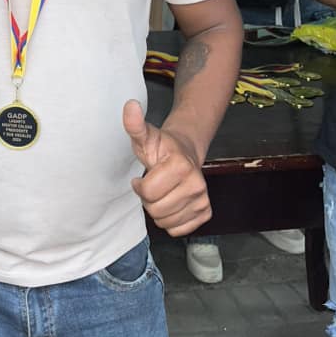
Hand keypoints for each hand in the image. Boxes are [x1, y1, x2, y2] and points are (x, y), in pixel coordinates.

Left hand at [123, 99, 210, 235]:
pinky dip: (171, 220)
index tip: (143, 176)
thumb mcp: (145, 136)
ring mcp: (203, 199)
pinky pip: (178, 230)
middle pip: (156, 210)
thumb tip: (130, 106)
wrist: (185, 152)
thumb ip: (135, 125)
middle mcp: (196, 184)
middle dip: (149, 199)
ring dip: (159, 210)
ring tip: (163, 192)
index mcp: (181, 165)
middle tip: (154, 185)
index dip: (140, 186)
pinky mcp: (205, 212)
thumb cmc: (161, 147)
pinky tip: (172, 202)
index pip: (148, 192)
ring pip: (166, 222)